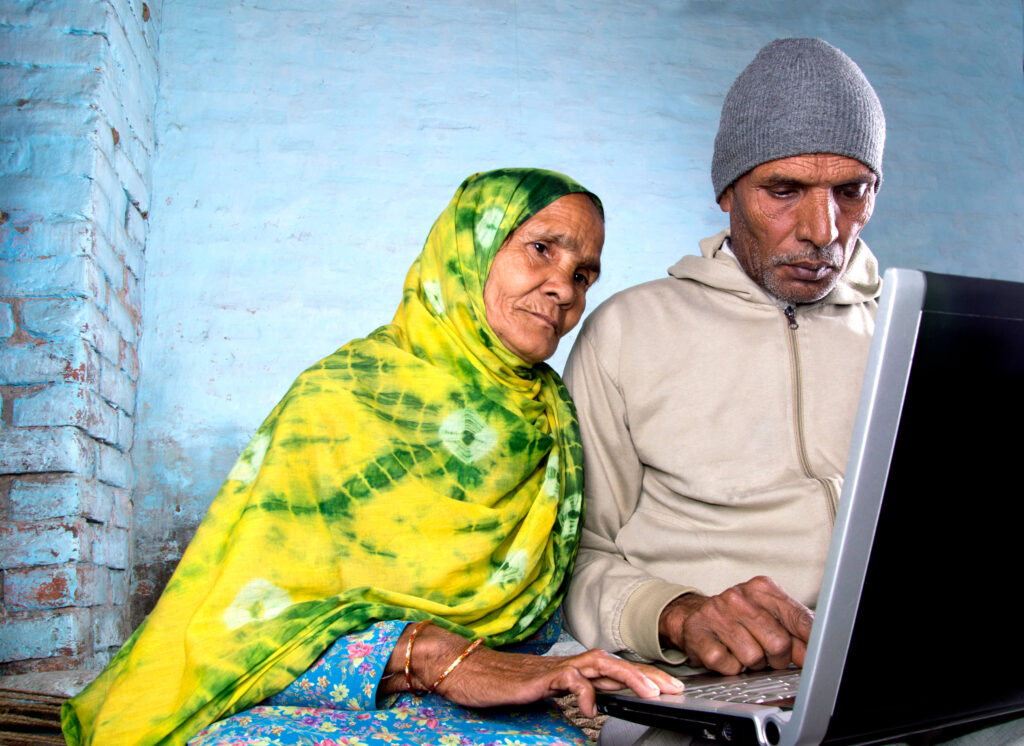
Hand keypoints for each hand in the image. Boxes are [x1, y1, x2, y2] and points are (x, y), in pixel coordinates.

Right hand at [382, 623, 683, 716]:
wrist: (458, 666)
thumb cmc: (491, 681)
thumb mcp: (536, 692)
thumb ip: (562, 693)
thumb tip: (588, 702)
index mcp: (564, 669)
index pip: (610, 668)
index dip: (639, 675)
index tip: (666, 686)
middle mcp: (562, 664)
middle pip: (613, 661)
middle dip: (646, 674)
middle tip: (674, 688)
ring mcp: (550, 669)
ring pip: (599, 663)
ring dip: (628, 677)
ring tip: (651, 693)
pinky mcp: (535, 679)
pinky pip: (568, 679)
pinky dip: (585, 691)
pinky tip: (595, 706)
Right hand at [658, 576, 813, 674]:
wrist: (692, 615)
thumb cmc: (737, 617)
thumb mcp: (768, 613)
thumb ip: (794, 630)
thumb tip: (816, 652)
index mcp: (762, 588)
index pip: (799, 618)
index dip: (812, 645)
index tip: (816, 659)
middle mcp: (738, 597)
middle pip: (779, 644)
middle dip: (778, 658)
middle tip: (769, 655)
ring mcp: (717, 614)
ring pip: (754, 658)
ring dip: (753, 664)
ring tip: (744, 650)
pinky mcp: (699, 634)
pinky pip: (730, 666)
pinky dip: (732, 668)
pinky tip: (727, 653)